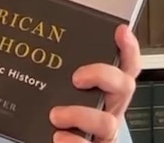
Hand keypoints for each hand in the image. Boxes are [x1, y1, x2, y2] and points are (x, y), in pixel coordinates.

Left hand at [49, 24, 141, 141]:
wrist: (56, 140)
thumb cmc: (61, 115)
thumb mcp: (65, 90)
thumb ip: (61, 74)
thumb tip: (35, 48)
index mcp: (106, 91)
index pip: (127, 66)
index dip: (129, 49)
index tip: (121, 31)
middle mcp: (110, 110)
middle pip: (124, 86)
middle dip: (103, 75)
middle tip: (76, 78)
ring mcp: (104, 133)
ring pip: (107, 122)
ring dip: (80, 115)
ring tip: (55, 115)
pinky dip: (75, 142)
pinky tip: (59, 136)